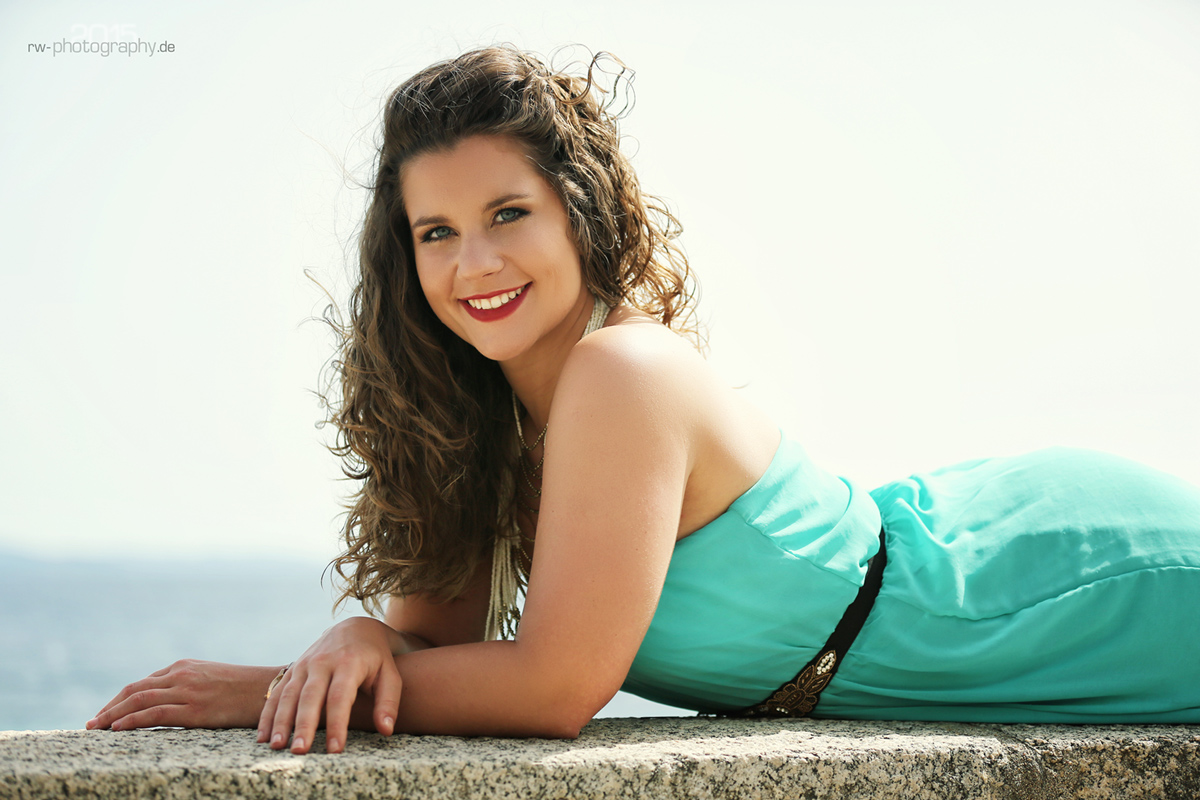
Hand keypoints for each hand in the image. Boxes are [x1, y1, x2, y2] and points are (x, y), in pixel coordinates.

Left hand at [87, 660, 279, 730]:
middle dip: (110, 707)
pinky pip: (154, 713)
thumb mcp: (213, 679)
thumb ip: (191, 685)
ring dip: (113, 715)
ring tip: (97, 729)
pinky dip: (132, 720)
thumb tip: (172, 702)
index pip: (143, 683)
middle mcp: (182, 674)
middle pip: (134, 690)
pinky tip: (117, 729)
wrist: (272, 688)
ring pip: (138, 700)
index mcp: (185, 666)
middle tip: (93, 724)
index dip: (120, 699)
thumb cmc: (246, 688)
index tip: (107, 712)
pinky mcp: (195, 708)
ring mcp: (187, 690)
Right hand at [257, 616, 403, 754]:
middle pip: (310, 697)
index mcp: (349, 663)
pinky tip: (263, 737)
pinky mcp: (293, 669)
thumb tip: (386, 730)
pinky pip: (277, 692)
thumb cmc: (376, 659)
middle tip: (299, 752)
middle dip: (304, 725)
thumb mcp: (390, 675)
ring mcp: (304, 664)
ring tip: (277, 747)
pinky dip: (268, 715)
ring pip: (288, 695)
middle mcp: (323, 662)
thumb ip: (388, 702)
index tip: (334, 750)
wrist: (355, 628)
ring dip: (281, 722)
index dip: (337, 724)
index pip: (340, 697)